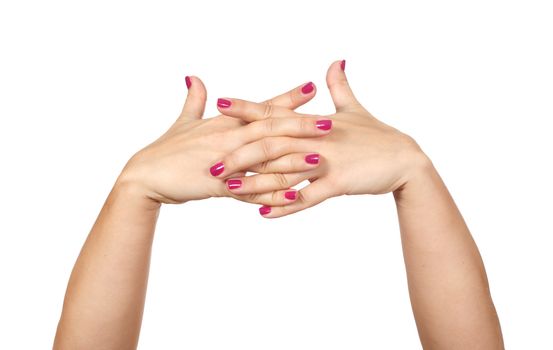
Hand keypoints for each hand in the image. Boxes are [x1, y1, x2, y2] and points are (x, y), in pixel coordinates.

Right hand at [116, 76, 331, 206]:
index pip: (261, 107)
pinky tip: (292, 196)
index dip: (286, 97)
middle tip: (329, 123)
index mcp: (224, 123)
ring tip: (320, 161)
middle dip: (299, 126)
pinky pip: (249, 191)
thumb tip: (193, 78)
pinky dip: (271, 194)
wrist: (144, 176)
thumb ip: (194, 101)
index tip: (312, 88)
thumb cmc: (166, 149)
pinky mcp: (216, 185)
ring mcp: (223, 162)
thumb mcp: (183, 122)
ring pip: (263, 160)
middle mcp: (227, 138)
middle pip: (268, 129)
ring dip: (292, 161)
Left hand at [217, 60, 429, 216]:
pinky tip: (264, 214)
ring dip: (255, 182)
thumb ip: (339, 87)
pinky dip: (285, 206)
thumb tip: (335, 63)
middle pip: (270, 143)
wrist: (405, 159)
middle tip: (212, 164)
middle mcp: (316, 138)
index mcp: (315, 122)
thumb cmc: (378, 136)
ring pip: (284, 170)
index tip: (220, 104)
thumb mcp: (355, 109)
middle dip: (240, 153)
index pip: (275, 112)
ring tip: (229, 190)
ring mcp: (327, 160)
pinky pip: (307, 196)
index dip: (247, 108)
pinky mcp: (339, 182)